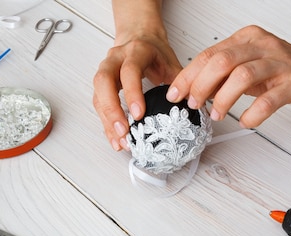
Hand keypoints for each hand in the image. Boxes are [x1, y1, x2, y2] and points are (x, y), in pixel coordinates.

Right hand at [93, 35, 181, 150]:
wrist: (139, 38)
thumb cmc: (155, 53)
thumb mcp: (171, 62)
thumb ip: (180, 82)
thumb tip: (192, 106)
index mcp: (135, 52)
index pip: (129, 71)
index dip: (132, 93)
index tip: (138, 114)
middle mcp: (115, 60)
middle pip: (103, 82)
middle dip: (112, 109)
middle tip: (124, 131)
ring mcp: (104, 72)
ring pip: (98, 96)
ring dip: (107, 121)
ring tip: (121, 141)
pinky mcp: (101, 86)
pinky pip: (99, 106)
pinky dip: (107, 125)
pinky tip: (116, 139)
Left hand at [166, 25, 290, 127]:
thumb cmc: (281, 70)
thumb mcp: (247, 66)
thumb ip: (221, 76)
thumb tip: (192, 91)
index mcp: (246, 38)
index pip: (209, 54)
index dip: (188, 76)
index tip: (175, 93)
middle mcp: (262, 46)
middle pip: (222, 62)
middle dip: (201, 86)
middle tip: (194, 105)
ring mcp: (280, 64)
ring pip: (243, 77)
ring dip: (224, 99)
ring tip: (217, 115)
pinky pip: (269, 100)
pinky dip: (253, 114)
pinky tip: (245, 121)